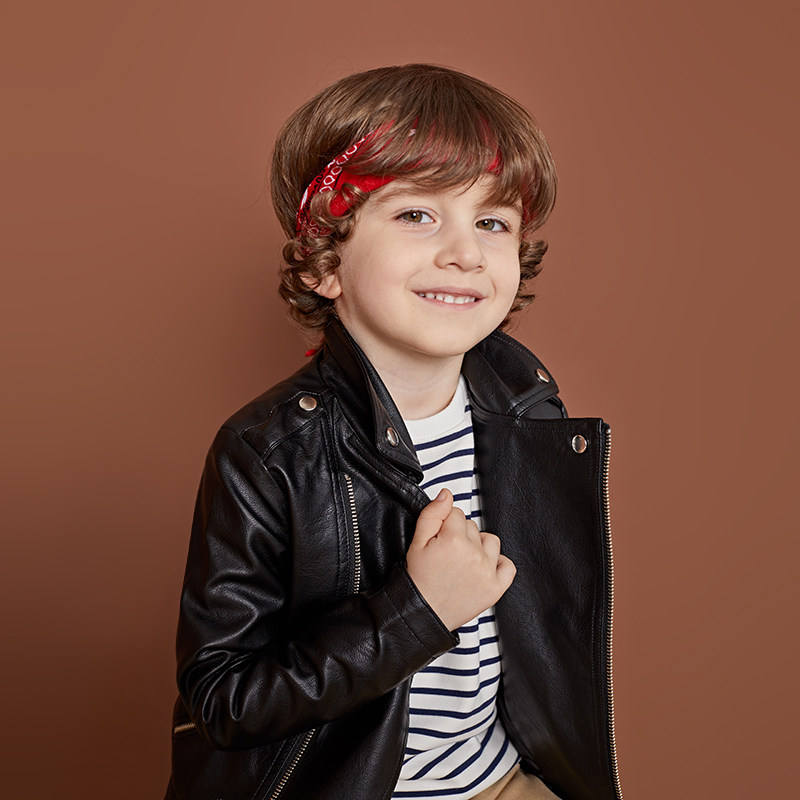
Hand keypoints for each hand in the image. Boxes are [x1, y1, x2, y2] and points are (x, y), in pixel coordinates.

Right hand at [405, 489, 516, 630]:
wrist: (424, 613)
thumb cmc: (419, 579)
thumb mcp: (417, 543)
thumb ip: (432, 514)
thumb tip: (446, 494)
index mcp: (454, 540)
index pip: (456, 513)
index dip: (444, 524)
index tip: (438, 539)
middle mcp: (474, 554)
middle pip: (472, 526)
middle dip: (459, 534)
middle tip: (446, 553)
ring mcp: (488, 571)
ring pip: (490, 541)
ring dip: (478, 546)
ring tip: (462, 559)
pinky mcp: (496, 588)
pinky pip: (508, 565)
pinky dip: (499, 564)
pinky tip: (483, 567)